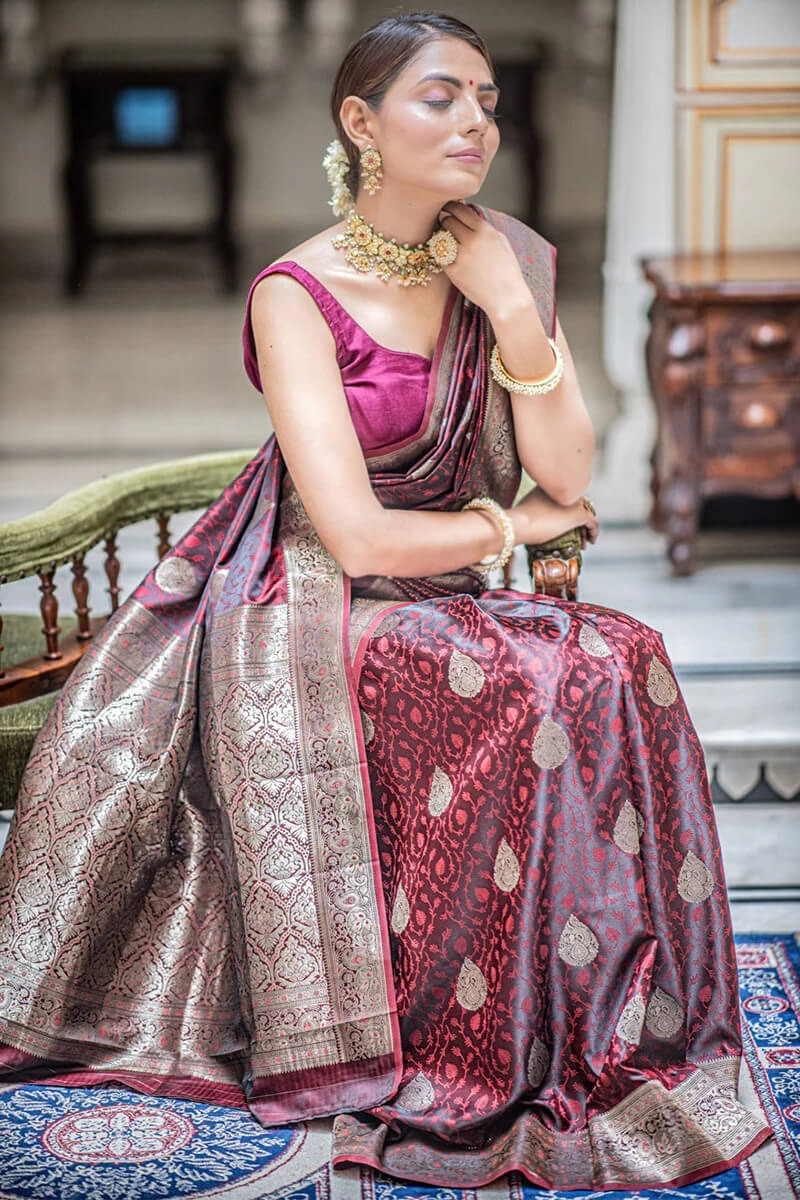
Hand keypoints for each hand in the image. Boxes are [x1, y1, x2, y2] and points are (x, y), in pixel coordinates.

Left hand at [437, 202, 531, 317]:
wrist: (506, 298)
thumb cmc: (506, 270)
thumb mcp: (501, 242)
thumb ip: (485, 227)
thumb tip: (468, 215)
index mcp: (485, 231)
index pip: (460, 210)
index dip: (452, 207)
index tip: (448, 208)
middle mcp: (472, 241)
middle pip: (448, 221)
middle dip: (446, 221)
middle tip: (445, 224)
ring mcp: (461, 257)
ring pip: (441, 238)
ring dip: (442, 237)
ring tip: (448, 241)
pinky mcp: (453, 271)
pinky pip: (441, 256)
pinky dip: (443, 255)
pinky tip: (450, 257)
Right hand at [510, 487, 598, 547]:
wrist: (518, 524)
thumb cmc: (517, 520)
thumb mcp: (525, 508)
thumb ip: (533, 508)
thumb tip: (530, 518)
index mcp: (551, 486)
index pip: (565, 498)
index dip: (568, 512)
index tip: (564, 526)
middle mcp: (564, 491)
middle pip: (577, 505)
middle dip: (578, 522)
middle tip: (577, 536)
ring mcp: (572, 502)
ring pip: (586, 514)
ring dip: (585, 529)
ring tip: (582, 543)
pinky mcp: (578, 514)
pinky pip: (592, 522)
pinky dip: (593, 532)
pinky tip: (591, 541)